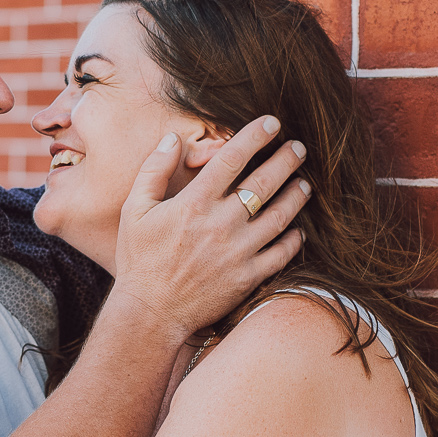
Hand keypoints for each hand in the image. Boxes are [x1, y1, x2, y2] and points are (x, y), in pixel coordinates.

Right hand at [111, 116, 308, 338]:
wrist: (150, 313)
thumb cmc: (139, 261)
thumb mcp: (133, 211)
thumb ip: (153, 171)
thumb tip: (171, 139)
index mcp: (194, 203)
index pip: (232, 158)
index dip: (255, 136)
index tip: (272, 122)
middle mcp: (221, 224)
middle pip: (265, 182)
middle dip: (286, 160)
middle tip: (299, 148)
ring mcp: (238, 251)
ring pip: (280, 215)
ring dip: (296, 195)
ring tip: (304, 184)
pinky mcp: (248, 277)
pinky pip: (281, 253)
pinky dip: (293, 239)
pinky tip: (298, 229)